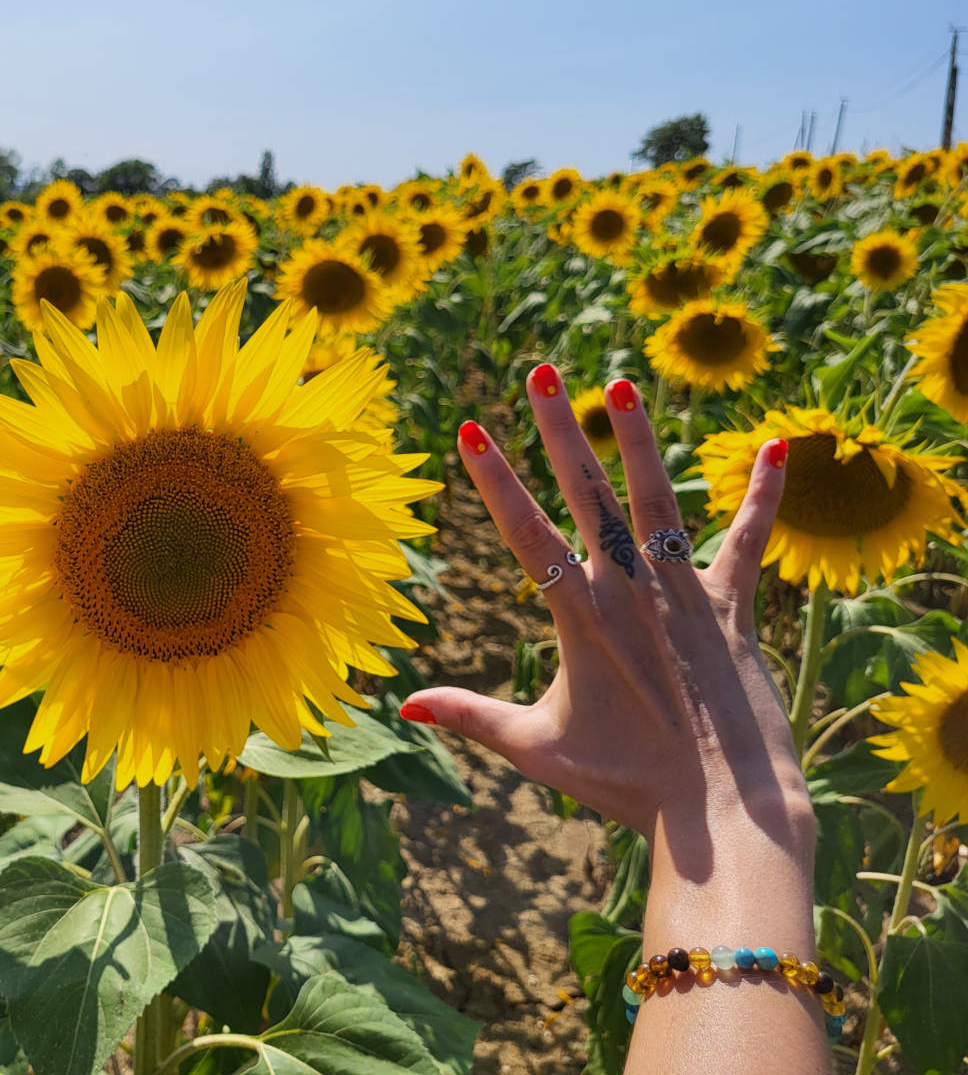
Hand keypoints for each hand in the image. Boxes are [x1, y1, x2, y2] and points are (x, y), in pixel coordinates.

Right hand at [401, 364, 808, 850]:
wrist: (722, 809)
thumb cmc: (627, 783)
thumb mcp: (537, 749)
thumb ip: (472, 716)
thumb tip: (404, 708)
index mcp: (578, 617)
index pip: (524, 532)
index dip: (495, 477)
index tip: (472, 427)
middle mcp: (628, 590)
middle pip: (587, 494)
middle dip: (559, 430)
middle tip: (541, 372)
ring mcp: (684, 593)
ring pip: (656, 500)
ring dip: (638, 440)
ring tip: (620, 384)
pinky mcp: (734, 607)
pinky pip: (748, 539)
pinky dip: (762, 494)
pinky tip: (777, 444)